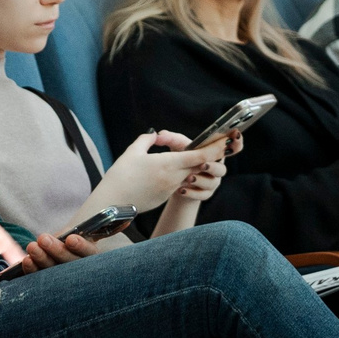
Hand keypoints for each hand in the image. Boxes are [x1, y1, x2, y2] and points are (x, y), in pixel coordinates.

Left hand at [17, 230, 100, 273]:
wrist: (63, 253)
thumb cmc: (70, 242)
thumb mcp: (76, 236)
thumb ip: (73, 238)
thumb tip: (62, 239)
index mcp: (92, 256)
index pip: (89, 252)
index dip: (80, 247)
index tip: (70, 239)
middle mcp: (82, 271)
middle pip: (71, 263)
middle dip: (56, 250)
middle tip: (43, 239)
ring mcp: (66, 281)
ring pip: (56, 272)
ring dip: (42, 259)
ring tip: (32, 247)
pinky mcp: (50, 285)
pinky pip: (42, 279)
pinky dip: (33, 270)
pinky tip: (27, 261)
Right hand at [94, 131, 226, 213]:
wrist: (113, 203)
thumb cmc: (120, 176)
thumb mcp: (132, 152)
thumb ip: (146, 140)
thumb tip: (155, 135)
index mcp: (167, 164)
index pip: (198, 156)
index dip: (214, 149)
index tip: (225, 141)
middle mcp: (173, 178)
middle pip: (199, 165)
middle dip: (209, 156)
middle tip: (218, 146)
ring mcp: (170, 189)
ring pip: (190, 174)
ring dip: (195, 166)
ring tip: (198, 156)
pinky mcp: (165, 196)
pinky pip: (179, 183)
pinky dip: (182, 175)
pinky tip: (176, 170)